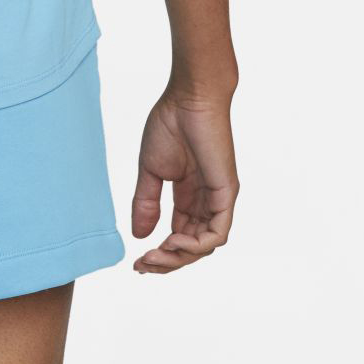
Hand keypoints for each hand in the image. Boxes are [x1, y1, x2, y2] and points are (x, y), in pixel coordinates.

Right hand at [131, 88, 237, 272]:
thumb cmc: (170, 124)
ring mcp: (218, 200)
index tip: (137, 261)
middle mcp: (206, 202)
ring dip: (179, 257)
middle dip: (167, 260)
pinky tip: (174, 241)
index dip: (160, 252)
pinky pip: (217, 234)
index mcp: (188, 195)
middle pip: (191, 246)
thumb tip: (139, 235)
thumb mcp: (151, 170)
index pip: (179, 235)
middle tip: (144, 265)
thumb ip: (146, 202)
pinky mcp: (226, 194)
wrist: (188, 98)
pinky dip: (197, 245)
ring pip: (204, 246)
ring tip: (156, 255)